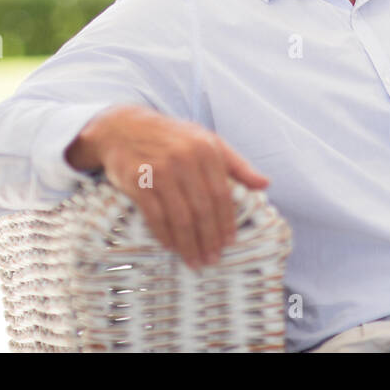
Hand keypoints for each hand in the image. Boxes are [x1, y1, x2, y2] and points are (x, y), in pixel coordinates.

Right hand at [66, 105, 269, 269]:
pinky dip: (165, 236)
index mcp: (206, 149)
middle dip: (209, 239)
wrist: (124, 127)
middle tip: (212, 259)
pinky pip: (155, 216)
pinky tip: (173, 248)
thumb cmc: (172, 138)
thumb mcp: (208, 141)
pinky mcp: (137, 182)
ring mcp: (159, 170)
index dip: (226, 221)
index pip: (222, 194)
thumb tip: (265, 184)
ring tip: (195, 261)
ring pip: (180, 217)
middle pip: (202, 209)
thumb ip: (237, 164)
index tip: (230, 242)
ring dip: (189, 244)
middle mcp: (184, 158)